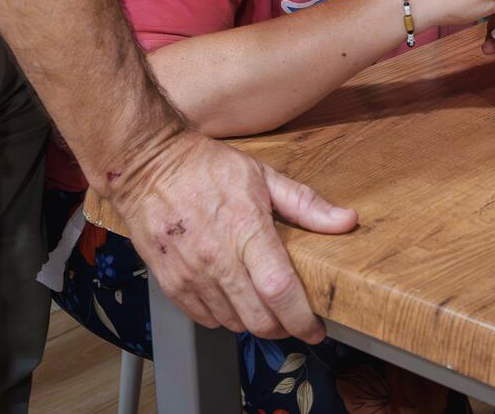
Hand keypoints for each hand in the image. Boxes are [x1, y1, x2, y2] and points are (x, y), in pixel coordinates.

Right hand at [112, 128, 356, 338]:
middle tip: (295, 321)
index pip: (280, 289)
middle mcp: (217, 258)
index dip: (302, 318)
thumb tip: (347, 220)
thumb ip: (306, 203)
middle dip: (283, 328)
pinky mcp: (170, 284)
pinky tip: (233, 299)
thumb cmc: (206, 167)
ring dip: (254, 323)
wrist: (146, 166)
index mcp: (246, 229)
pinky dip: (224, 317)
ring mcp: (190, 274)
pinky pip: (205, 318)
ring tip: (265, 307)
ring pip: (233, 323)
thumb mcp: (263, 175)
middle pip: (258, 318)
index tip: (317, 329)